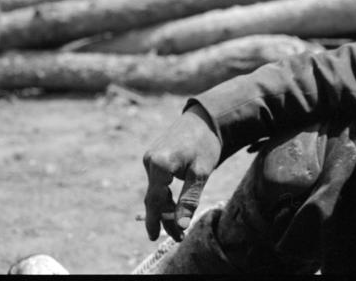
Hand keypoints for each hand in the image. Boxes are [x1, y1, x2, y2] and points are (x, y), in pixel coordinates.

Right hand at [142, 104, 221, 241]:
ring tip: (178, 225)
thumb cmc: (205, 144)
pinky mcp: (154, 157)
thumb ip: (189, 199)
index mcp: (160, 163)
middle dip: (164, 217)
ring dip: (165, 207)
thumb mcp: (201, 172)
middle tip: (177, 236)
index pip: (154, 200)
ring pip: (155, 190)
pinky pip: (157, 181)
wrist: (204, 118)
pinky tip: (174, 205)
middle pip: (154, 197)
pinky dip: (165, 194)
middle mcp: (150, 160)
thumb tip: (181, 226)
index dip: (157, 221)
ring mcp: (150, 158)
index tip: (157, 239)